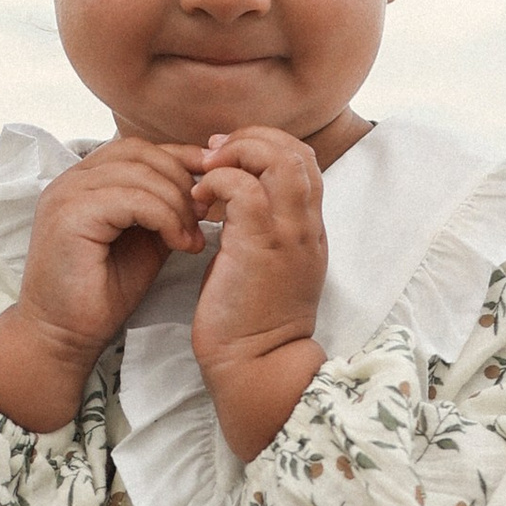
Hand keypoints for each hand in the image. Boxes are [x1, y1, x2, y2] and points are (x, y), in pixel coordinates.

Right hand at [0, 138, 206, 432]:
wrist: (64, 336)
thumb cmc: (101, 294)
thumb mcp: (144, 241)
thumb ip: (163, 209)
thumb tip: (202, 187)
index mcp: (84, 181)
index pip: (136, 149)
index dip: (178, 158)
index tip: (213, 181)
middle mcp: (70, 180)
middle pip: (139, 153)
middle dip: (181, 181)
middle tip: (204, 218)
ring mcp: (66, 194)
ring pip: (140, 174)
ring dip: (177, 203)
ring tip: (192, 237)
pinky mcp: (70, 215)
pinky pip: (133, 199)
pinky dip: (165, 218)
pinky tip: (179, 243)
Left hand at [190, 125, 327, 458]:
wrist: (257, 366)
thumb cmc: (251, 323)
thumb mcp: (266, 267)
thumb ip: (260, 231)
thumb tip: (229, 203)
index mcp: (308, 230)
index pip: (302, 161)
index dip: (265, 145)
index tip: (227, 158)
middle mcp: (306, 226)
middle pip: (295, 150)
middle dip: (250, 140)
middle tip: (213, 156)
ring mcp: (287, 233)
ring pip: (276, 159)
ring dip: (234, 156)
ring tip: (205, 176)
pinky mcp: (259, 245)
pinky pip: (242, 188)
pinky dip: (215, 183)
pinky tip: (197, 204)